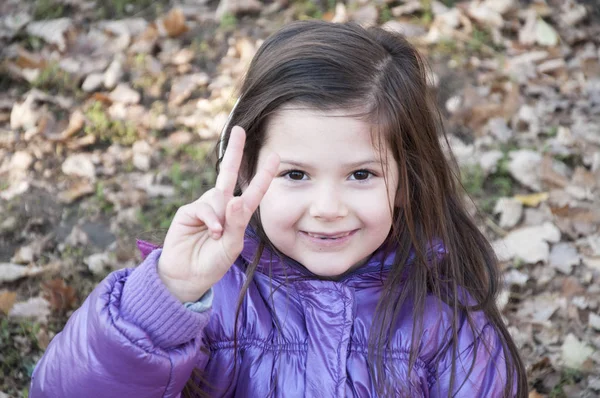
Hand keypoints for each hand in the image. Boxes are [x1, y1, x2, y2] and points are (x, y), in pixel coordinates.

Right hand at [157, 126, 279, 302]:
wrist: (187, 276)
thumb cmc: (213, 262)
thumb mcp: (232, 245)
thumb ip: (236, 223)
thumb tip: (235, 198)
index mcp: (237, 214)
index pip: (252, 190)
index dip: (263, 174)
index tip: (275, 156)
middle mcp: (221, 206)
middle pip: (228, 173)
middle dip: (234, 151)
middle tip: (239, 130)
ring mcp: (205, 207)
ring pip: (217, 196)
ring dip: (220, 215)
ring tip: (217, 235)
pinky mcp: (189, 211)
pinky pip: (203, 207)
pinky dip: (210, 219)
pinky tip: (212, 232)